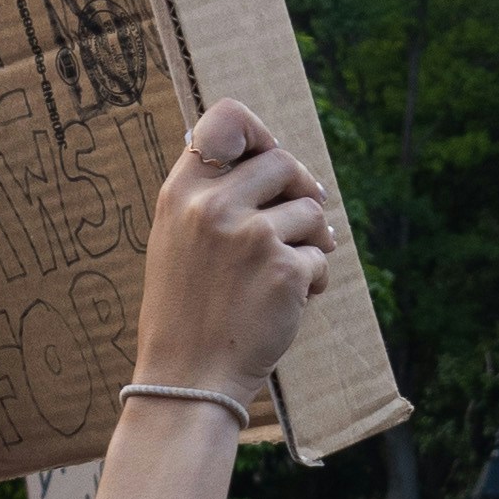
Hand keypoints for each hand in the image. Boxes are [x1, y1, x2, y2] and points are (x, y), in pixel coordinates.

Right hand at [131, 100, 329, 404]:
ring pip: (311, 210)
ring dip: (312, 241)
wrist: (186, 379)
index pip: (226, 119)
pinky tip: (292, 302)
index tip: (271, 156)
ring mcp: (250, 237)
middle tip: (302, 221)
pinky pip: (321, 257)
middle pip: (282, 161)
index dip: (259, 130)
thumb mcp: (177, 241)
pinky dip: (315, 280)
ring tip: (290, 273)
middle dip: (301, 190)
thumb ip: (211, 197)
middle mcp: (212, 207)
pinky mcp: (284, 270)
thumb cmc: (185, 313)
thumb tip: (276, 159)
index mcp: (180, 194)